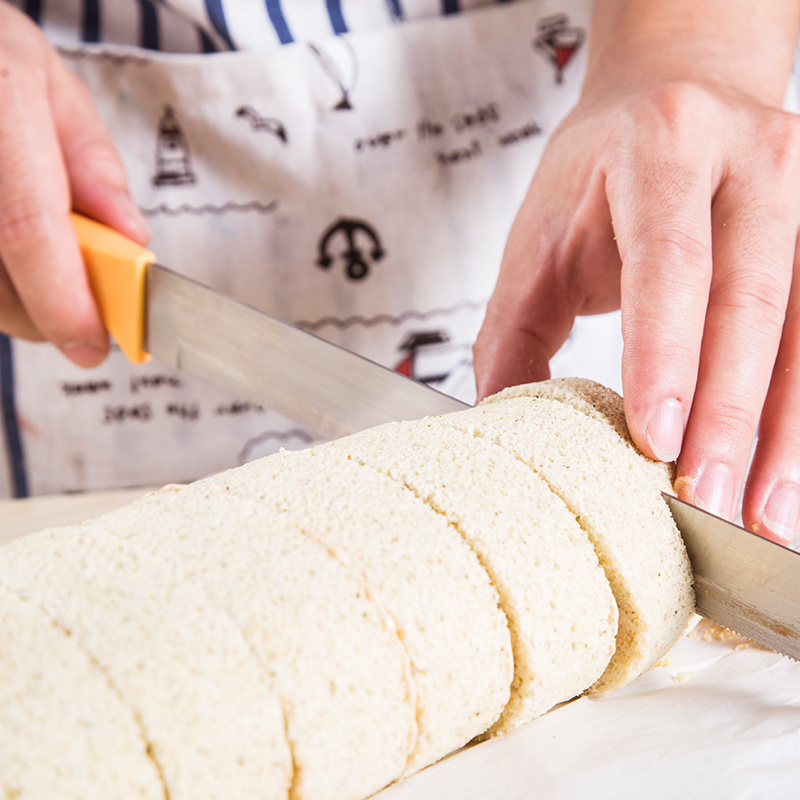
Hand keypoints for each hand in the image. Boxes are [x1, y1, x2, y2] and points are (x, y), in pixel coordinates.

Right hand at [0, 1, 148, 365]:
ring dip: (19, 302)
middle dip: (50, 314)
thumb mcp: (51, 87)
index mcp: (0, 109)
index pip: (27, 229)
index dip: (64, 301)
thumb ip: (93, 165)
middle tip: (86, 306)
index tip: (94, 344)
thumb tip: (131, 240)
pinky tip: (8, 255)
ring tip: (41, 261)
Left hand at [474, 0, 799, 544]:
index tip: (656, 440)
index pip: (669, 261)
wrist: (674, 107)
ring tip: (757, 516)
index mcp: (665, 149)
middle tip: (701, 498)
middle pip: (749, 302)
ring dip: (781, 434)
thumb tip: (497, 421)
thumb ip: (514, 330)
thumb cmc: (600, 179)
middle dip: (727, 414)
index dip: (666, 354)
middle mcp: (752, 162)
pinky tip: (781, 472)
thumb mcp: (541, 240)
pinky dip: (797, 412)